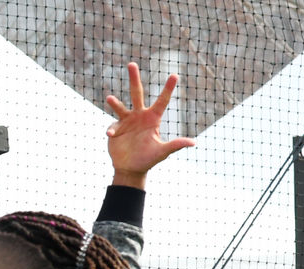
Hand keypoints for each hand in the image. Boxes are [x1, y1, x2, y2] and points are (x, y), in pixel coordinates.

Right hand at [105, 62, 194, 188]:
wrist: (131, 169)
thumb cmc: (148, 159)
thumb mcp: (162, 152)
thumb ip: (175, 145)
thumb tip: (193, 143)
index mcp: (152, 118)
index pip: (162, 101)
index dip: (168, 89)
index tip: (175, 75)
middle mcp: (139, 115)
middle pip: (136, 93)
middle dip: (134, 79)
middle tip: (131, 64)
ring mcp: (126, 121)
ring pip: (120, 106)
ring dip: (115, 103)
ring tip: (110, 99)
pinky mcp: (116, 129)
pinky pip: (113, 126)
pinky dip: (112, 130)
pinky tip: (111, 135)